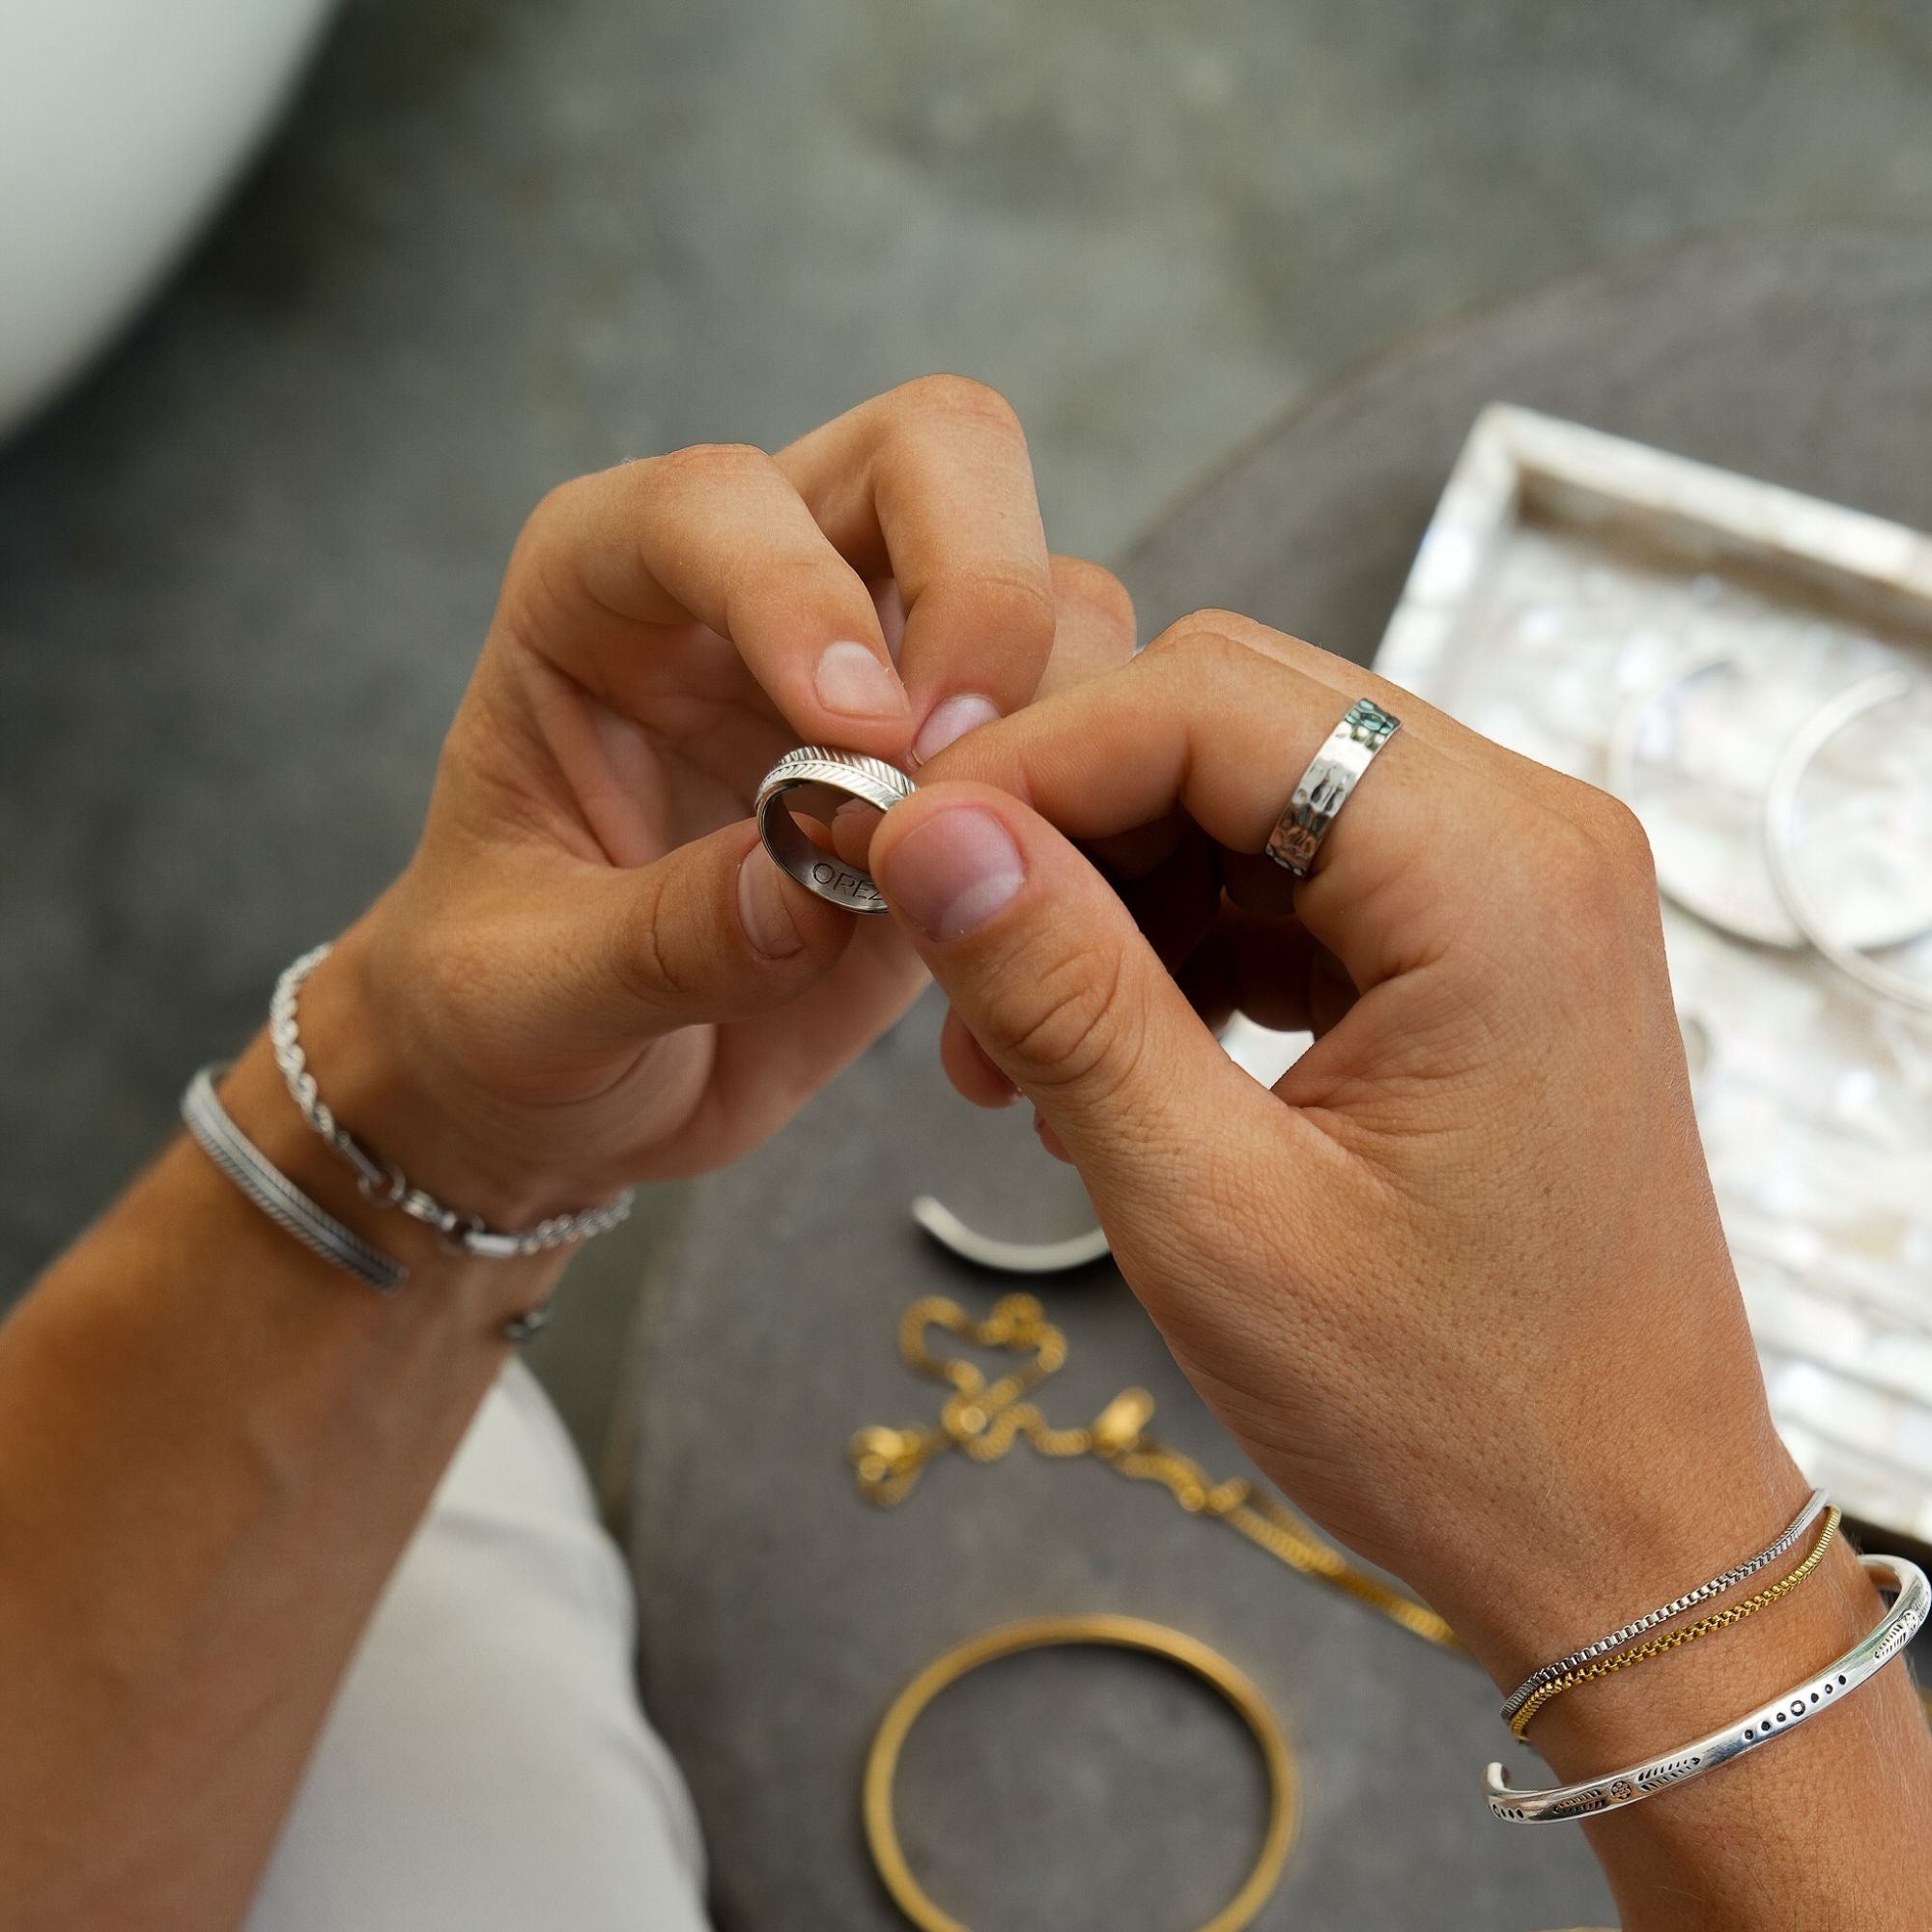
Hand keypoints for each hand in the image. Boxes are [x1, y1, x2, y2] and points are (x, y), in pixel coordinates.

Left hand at [312, 378, 1135, 1216]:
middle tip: (967, 767)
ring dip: (1053, 714)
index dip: (795, 594)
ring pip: (1049, 581)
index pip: (720, 503)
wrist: (569, 1085)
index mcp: (601, 588)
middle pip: (934, 452)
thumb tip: (814, 893)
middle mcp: (757, 582)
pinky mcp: (965, 762)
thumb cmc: (501, 1013)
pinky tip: (1029, 914)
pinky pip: (1088, 718)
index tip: (858, 741)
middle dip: (984, 588)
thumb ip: (660, 940)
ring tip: (988, 874)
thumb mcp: (527, 999)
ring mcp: (883, 661)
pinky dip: (1095, 798)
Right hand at [868, 610, 1792, 1670]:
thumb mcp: (1211, 1208)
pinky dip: (1179, 941)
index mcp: (1498, 872)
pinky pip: (1293, 878)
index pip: (1207, 702)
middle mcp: (1528, 840)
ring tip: (1015, 1049)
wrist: (1618, 1539)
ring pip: (1248, 795)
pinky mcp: (1481, 951)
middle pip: (1229, 722)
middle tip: (946, 954)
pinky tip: (1106, 1053)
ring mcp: (1514, 891)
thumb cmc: (1454, 1414)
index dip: (1024, 763)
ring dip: (1109, 891)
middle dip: (1061, 821)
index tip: (896, 852)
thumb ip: (1062, 995)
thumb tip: (926, 832)